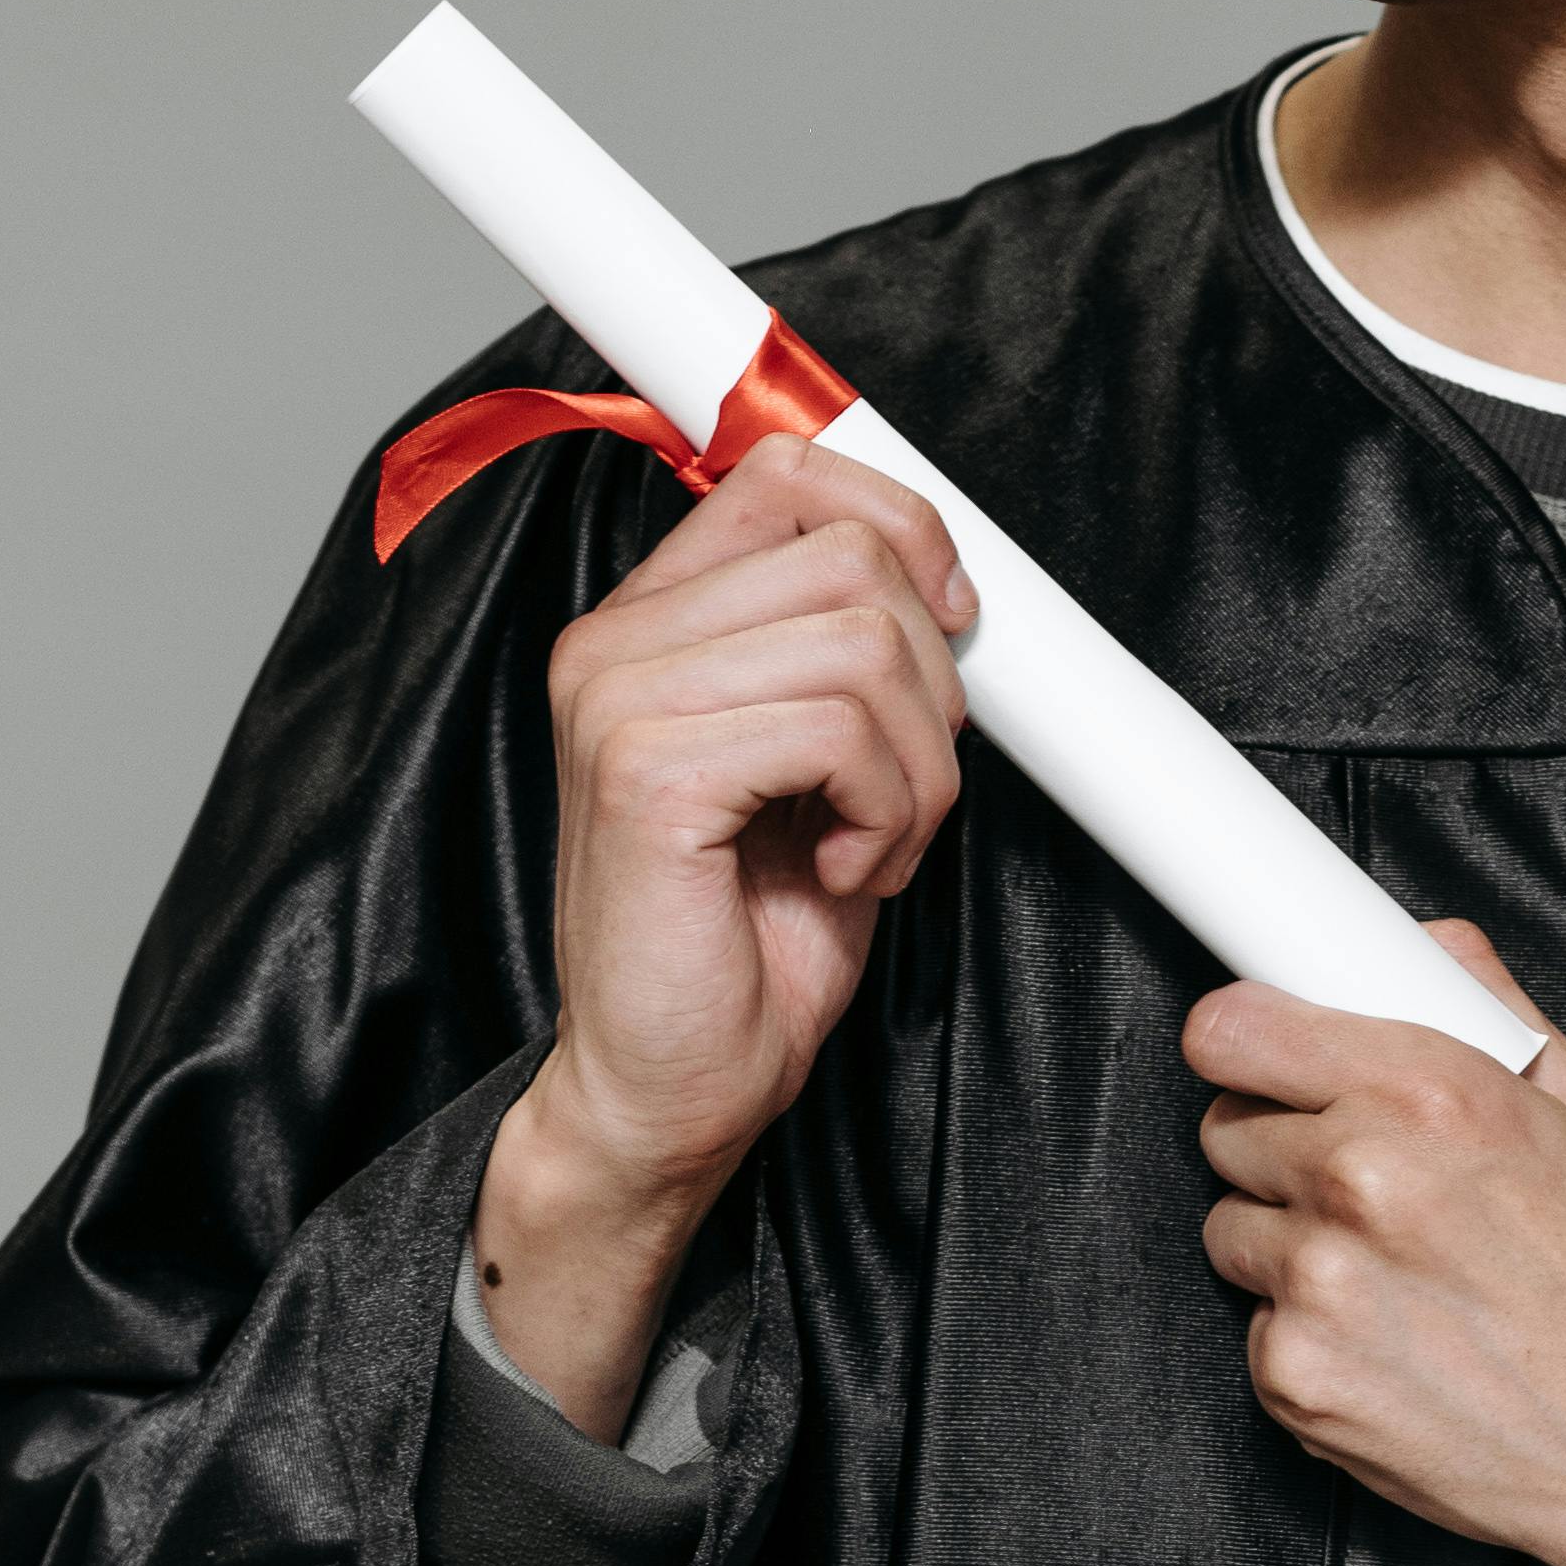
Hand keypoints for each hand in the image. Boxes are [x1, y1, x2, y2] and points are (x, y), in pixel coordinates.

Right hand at [474, 436, 971, 1428]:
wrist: (669, 1090)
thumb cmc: (743, 943)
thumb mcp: (815, 766)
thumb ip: (842, 654)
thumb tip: (944, 582)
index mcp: (648, 625)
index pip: (788, 475)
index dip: (903, 532)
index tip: (950, 627)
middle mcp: (615, 644)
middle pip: (849, 554)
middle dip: (928, 683)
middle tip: (901, 792)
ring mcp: (619, 700)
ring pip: (863, 645)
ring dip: (916, 768)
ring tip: (871, 847)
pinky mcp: (648, 771)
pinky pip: (840, 731)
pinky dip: (887, 815)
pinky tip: (842, 874)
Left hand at [1187, 919, 1565, 1565]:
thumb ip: (1487, 1012)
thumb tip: (1428, 945)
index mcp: (1429, 1093)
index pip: (1231, 1031)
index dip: (1243, 1047)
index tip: (1258, 1063)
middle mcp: (1359, 1179)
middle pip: (1225, 1129)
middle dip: (1283, 1150)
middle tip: (1366, 1191)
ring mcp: (1318, 1285)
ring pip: (1233, 1230)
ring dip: (1290, 1246)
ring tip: (1392, 1279)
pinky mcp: (1296, 1377)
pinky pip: (1258, 1330)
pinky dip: (1307, 1339)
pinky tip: (1392, 1347)